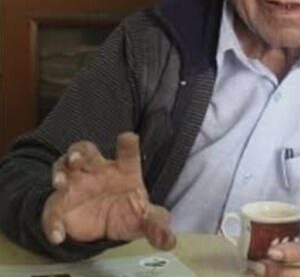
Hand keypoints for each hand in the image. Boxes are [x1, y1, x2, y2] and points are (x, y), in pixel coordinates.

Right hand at [42, 132, 174, 249]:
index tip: (128, 138)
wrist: (107, 226)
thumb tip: (169, 241)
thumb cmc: (129, 211)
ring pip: (62, 168)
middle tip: (76, 159)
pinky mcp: (61, 205)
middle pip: (86, 152)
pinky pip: (52, 210)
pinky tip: (58, 235)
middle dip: (79, 152)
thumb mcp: (145, 220)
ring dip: (59, 172)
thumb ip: (157, 226)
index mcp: (124, 170)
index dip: (128, 145)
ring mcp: (77, 184)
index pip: (128, 154)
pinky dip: (52, 222)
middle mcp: (98, 171)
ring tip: (60, 182)